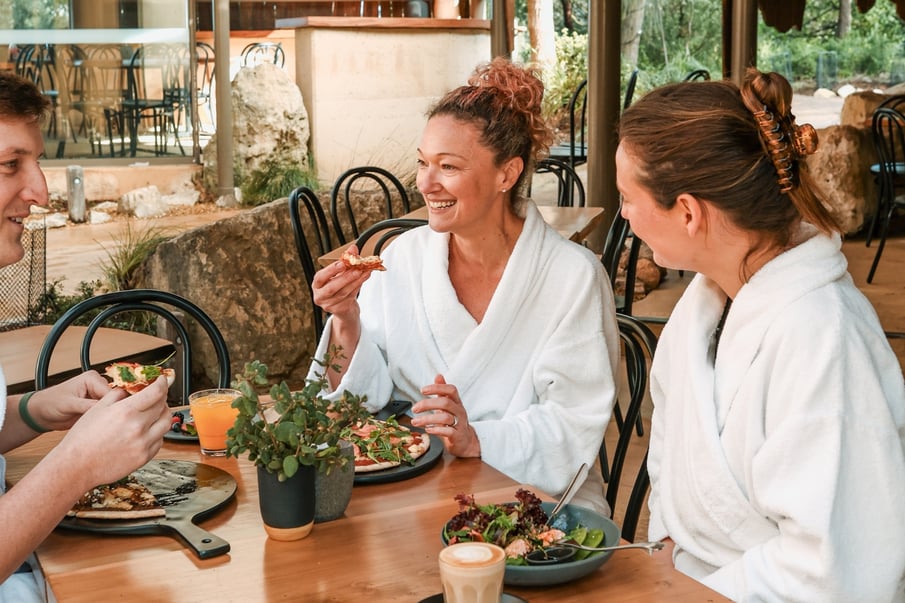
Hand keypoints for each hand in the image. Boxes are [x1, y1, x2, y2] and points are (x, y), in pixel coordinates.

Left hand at [27, 370, 120, 430]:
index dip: (114, 405)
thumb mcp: (69, 404)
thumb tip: (107, 408)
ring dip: (109, 416)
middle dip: (113, 411)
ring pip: (113, 406)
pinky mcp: (96, 406)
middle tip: (109, 424)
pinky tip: (101, 426)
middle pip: (116, 398)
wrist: (41, 413)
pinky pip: (107, 413)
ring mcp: (97, 396)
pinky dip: (105, 420)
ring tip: (104, 426)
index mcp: (92, 378)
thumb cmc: (49, 403)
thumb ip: (89, 406)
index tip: (115, 418)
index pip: (112, 391)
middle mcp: (97, 385)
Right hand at [55, 377, 171, 487]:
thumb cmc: (82, 439)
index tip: (162, 380)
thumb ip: (117, 395)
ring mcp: (143, 444)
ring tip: (153, 413)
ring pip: (166, 423)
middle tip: (156, 396)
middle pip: (163, 406)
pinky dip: (157, 433)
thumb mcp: (97, 408)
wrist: (76, 466)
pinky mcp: (144, 457)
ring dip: (162, 415)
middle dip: (162, 398)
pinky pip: (160, 440)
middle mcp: (137, 427)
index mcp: (126, 412)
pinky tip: (147, 431)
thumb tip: (129, 389)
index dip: (162, 383)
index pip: (156, 392)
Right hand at [311, 244, 371, 322]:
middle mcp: (320, 296)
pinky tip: (364, 277)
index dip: (331, 270)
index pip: (320, 277)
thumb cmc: (338, 286)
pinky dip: (359, 286)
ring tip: (365, 271)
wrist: (343, 307)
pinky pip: (351, 297)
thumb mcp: (338, 273)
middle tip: (357, 269)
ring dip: (356, 281)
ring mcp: (329, 305)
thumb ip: (344, 261)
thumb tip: (353, 248)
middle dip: (346, 277)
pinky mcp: (340, 310)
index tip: (342, 263)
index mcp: (317, 285)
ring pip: (344, 292)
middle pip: (332, 287)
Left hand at [410, 374, 479, 456]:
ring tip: (415, 422)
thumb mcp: (449, 405)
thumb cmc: (454, 421)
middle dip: (427, 404)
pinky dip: (436, 430)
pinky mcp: (458, 436)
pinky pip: (448, 431)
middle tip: (414, 409)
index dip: (437, 388)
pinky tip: (427, 430)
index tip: (422, 390)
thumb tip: (438, 375)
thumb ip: (443, 391)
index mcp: (457, 402)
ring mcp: (460, 424)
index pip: (451, 390)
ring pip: (445, 417)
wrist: (465, 441)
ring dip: (427, 419)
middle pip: (445, 402)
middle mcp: (460, 411)